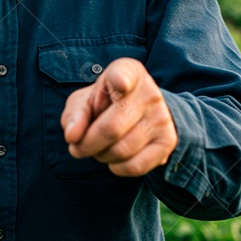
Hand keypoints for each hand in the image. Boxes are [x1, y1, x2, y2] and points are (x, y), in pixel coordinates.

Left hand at [60, 58, 176, 176]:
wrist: (141, 112)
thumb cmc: (106, 104)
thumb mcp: (85, 101)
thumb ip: (74, 115)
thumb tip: (72, 137)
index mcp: (128, 72)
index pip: (124, 75)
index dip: (120, 80)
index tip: (119, 84)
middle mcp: (149, 92)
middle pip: (111, 128)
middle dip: (87, 144)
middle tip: (78, 147)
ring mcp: (161, 117)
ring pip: (121, 150)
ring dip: (101, 156)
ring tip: (100, 148)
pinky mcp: (168, 141)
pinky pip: (136, 166)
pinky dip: (117, 168)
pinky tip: (114, 159)